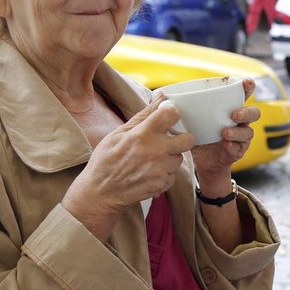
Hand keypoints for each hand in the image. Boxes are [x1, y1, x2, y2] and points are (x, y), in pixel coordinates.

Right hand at [65, 96, 192, 236]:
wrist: (101, 192)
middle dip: (182, 138)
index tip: (168, 117)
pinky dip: (165, 173)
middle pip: (188, 139)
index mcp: (143, 135)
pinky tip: (149, 172)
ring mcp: (161, 169)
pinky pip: (173, 174)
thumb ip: (144, 115)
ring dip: (170, 157)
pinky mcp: (163, 184)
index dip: (172, 113)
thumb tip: (162, 96)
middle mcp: (156, 151)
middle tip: (169, 140)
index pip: (171, 114)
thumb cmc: (106, 160)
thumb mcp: (119, 133)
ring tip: (151, 159)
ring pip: (180, 158)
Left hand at [192, 79, 258, 187]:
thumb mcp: (193, 119)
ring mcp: (241, 137)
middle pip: (253, 113)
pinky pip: (239, 148)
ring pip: (248, 132)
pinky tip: (225, 146)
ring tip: (224, 133)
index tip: (245, 83)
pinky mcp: (238, 151)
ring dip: (237, 132)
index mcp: (230, 108)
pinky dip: (233, 146)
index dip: (248, 87)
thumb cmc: (199, 135)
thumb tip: (164, 96)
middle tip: (233, 114)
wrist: (203, 161)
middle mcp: (240, 122)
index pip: (243, 94)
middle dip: (246, 112)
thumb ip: (186, 108)